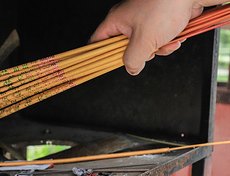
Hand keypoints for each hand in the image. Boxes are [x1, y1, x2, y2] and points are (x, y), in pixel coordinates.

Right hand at [89, 0, 204, 74]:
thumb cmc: (165, 6)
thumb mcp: (144, 40)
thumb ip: (133, 59)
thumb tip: (131, 69)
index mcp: (116, 20)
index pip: (98, 41)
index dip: (101, 55)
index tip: (108, 64)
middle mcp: (128, 19)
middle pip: (125, 47)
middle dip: (141, 54)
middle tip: (148, 51)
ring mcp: (145, 19)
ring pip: (145, 45)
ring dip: (159, 49)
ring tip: (169, 42)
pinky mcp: (160, 20)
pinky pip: (159, 39)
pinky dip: (169, 41)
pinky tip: (178, 37)